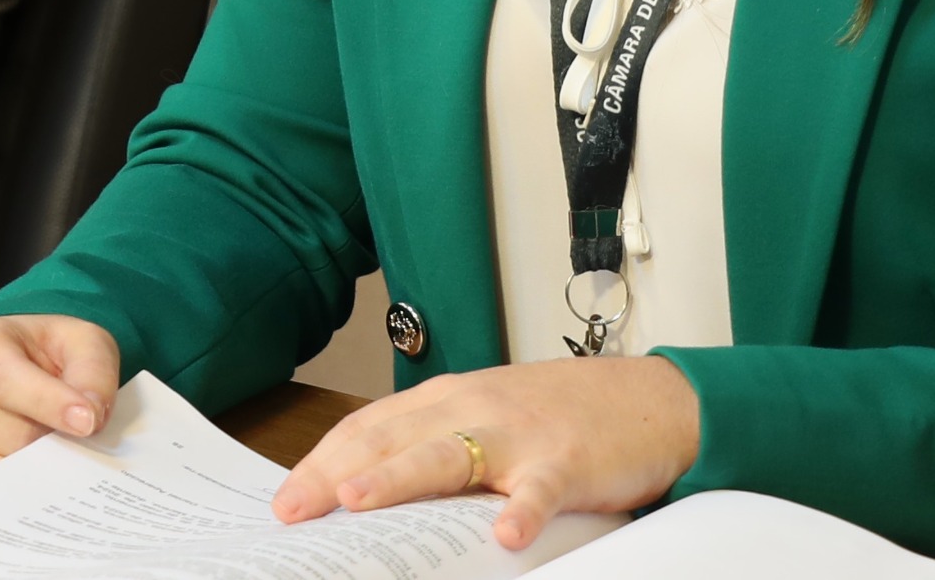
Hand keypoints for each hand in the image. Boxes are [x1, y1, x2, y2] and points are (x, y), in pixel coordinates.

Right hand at [0, 314, 119, 477]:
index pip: (3, 378)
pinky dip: (25, 488)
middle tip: (84, 437)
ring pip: (2, 467)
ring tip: (61, 448)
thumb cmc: (49, 355)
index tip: (88, 422)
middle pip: (8, 432)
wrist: (26, 372)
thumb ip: (92, 369)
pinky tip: (45, 472)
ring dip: (41, 466)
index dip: (47, 402)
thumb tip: (89, 415)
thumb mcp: (82, 342)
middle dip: (52, 439)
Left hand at [270, 358, 699, 550]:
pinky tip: (505, 535)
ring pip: (448, 452)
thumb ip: (437, 448)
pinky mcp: (567, 461)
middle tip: (294, 510)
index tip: (283, 500)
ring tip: (357, 501)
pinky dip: (522, 508)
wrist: (651, 399)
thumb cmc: (561, 417)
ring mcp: (519, 433)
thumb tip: (368, 493)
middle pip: (390, 437)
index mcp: (447, 400)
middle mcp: (473, 408)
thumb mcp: (488, 422)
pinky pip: (540, 488)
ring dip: (399, 476)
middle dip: (335, 473)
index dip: (320, 460)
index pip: (367, 427)